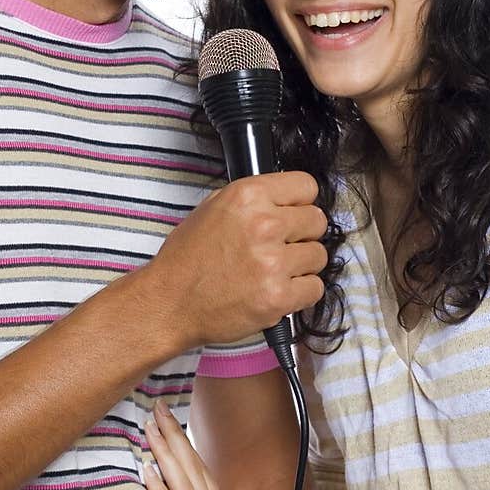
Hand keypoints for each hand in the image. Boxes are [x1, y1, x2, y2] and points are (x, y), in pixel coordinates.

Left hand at [143, 401, 306, 489]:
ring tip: (150, 423)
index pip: (204, 479)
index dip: (188, 452)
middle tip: (158, 407)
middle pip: (193, 469)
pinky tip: (146, 467)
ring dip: (165, 450)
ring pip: (183, 481)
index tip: (175, 429)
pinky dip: (160, 487)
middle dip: (174, 437)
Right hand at [149, 172, 326, 348]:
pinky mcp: (278, 297)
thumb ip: (253, 200)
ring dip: (302, 265)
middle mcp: (263, 225)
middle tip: (281, 247)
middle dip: (302, 235)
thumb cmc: (187, 260)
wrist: (170, 304)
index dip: (300, 203)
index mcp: (247, 196)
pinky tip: (277, 290)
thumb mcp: (212, 208)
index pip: (306, 186)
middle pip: (317, 221)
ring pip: (319, 256)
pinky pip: (315, 288)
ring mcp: (273, 263)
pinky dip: (301, 293)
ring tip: (274, 271)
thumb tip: (286, 199)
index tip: (293, 214)